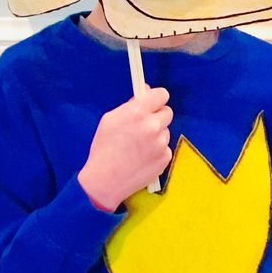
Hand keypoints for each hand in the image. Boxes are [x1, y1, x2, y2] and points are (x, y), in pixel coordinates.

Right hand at [78, 85, 172, 211]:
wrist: (105, 180)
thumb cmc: (104, 149)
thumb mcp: (110, 119)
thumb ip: (131, 104)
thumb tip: (146, 91)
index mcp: (138, 112)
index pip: (162, 94)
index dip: (156, 98)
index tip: (153, 102)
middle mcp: (152, 125)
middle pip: (167, 112)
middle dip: (157, 116)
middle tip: (143, 126)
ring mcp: (161, 143)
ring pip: (165, 131)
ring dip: (156, 135)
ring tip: (139, 146)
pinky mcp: (165, 157)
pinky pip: (165, 147)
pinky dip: (157, 150)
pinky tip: (142, 157)